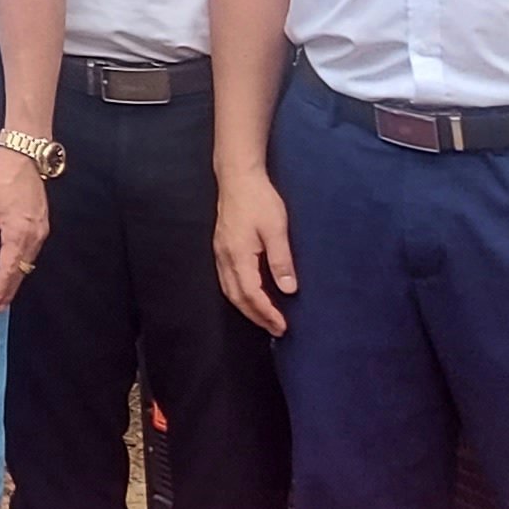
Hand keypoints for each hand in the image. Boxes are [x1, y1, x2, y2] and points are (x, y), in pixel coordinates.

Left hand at [0, 148, 49, 312]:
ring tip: (0, 296)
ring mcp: (40, 230)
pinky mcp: (40, 224)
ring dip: (14, 281)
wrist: (24, 155)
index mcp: (18, 233)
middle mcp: (34, 235)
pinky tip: (12, 270)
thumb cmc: (0, 175)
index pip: (8, 272)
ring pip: (28, 264)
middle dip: (6, 292)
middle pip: (21, 273)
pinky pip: (31, 253)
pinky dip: (21, 266)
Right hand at [214, 167, 296, 335]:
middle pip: (237, 298)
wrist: (237, 178)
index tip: (283, 326)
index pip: (251, 294)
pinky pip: (227, 281)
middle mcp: (225, 258)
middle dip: (256, 317)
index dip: (267, 312)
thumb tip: (288, 289)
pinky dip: (239, 295)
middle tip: (276, 330)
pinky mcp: (222, 248)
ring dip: (247, 308)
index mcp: (238, 255)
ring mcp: (220, 254)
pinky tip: (250, 296)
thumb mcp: (276, 229)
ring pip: (229, 291)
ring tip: (265, 319)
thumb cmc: (259, 200)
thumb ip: (281, 260)